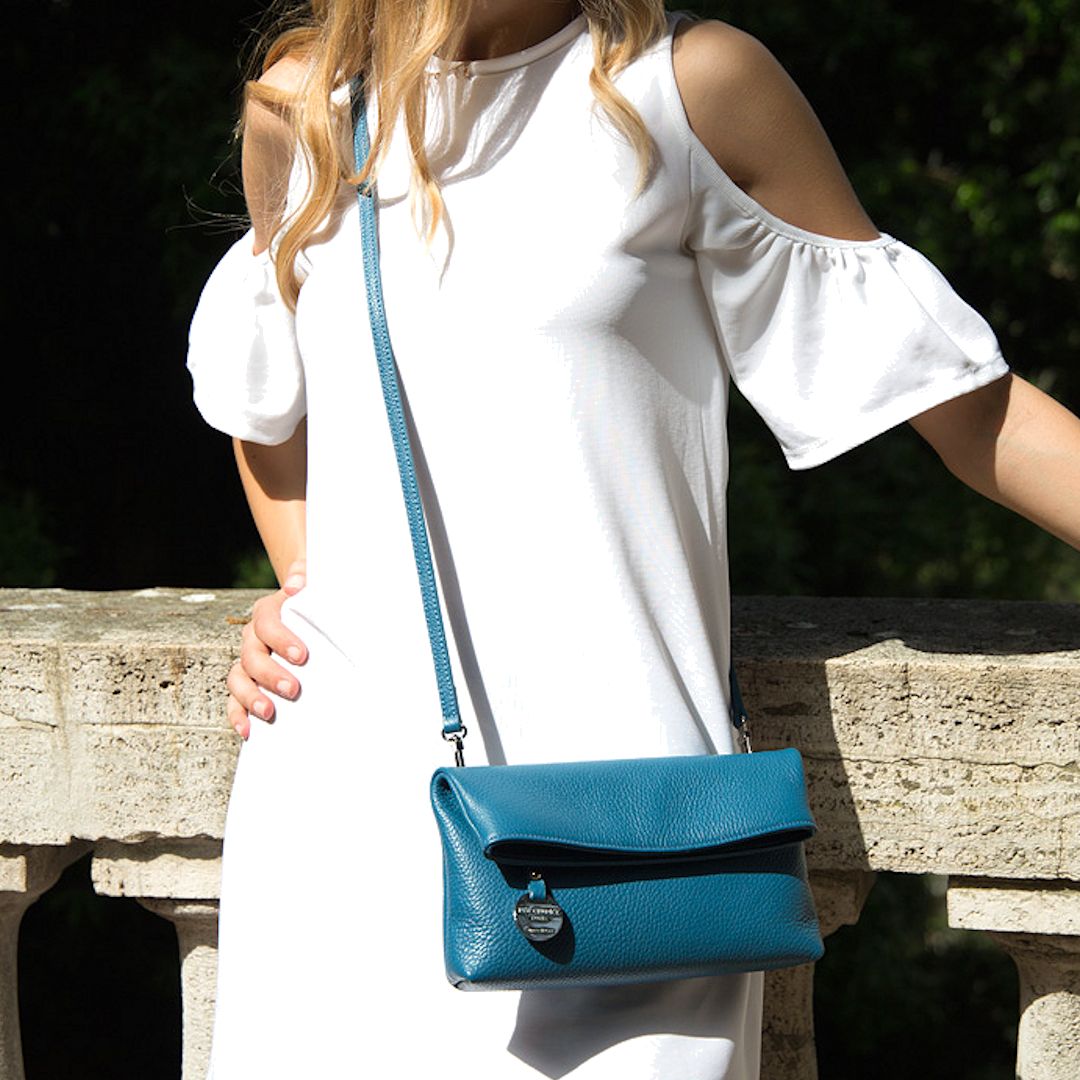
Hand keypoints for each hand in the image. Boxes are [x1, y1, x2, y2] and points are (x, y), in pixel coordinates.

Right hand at [226, 559, 308, 738]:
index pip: (267, 624)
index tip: (302, 656)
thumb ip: (306, 576)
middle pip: (251, 656)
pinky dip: (238, 715)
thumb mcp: (314, 585)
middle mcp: (252, 637)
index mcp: (268, 612)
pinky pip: (235, 700)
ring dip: (250, 697)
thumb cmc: (312, 603)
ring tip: (269, 712)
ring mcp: (248, 661)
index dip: (281, 639)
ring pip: (238, 679)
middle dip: (270, 674)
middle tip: (294, 689)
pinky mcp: (249, 682)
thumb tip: (297, 583)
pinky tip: (248, 730)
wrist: (307, 615)